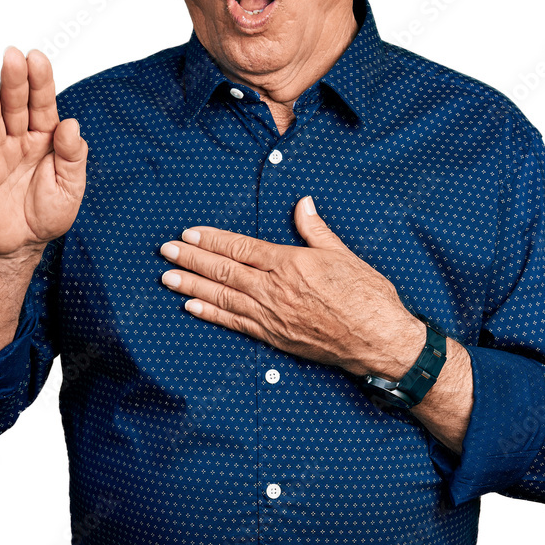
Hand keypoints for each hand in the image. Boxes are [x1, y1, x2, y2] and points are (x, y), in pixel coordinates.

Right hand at [0, 47, 87, 258]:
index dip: (40, 81)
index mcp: (45, 138)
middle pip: (14, 104)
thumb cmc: (48, 214)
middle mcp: (18, 138)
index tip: (36, 58)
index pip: (42, 104)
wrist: (20, 246)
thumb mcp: (70, 188)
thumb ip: (72, 156)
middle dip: (13, 80)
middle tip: (11, 55)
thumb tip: (71, 123)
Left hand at [158, 195, 422, 378]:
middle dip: (192, 260)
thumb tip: (303, 204)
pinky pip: (236, 324)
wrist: (380, 341)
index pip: (242, 248)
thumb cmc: (368, 297)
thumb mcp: (344, 255)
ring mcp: (272, 316)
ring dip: (193, 286)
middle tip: (165, 251)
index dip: (212, 240)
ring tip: (168, 278)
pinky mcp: (275, 338)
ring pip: (224, 297)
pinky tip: (192, 307)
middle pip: (225, 271)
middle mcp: (275, 290)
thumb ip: (316, 230)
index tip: (189, 234)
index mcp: (291, 264)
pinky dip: (212, 315)